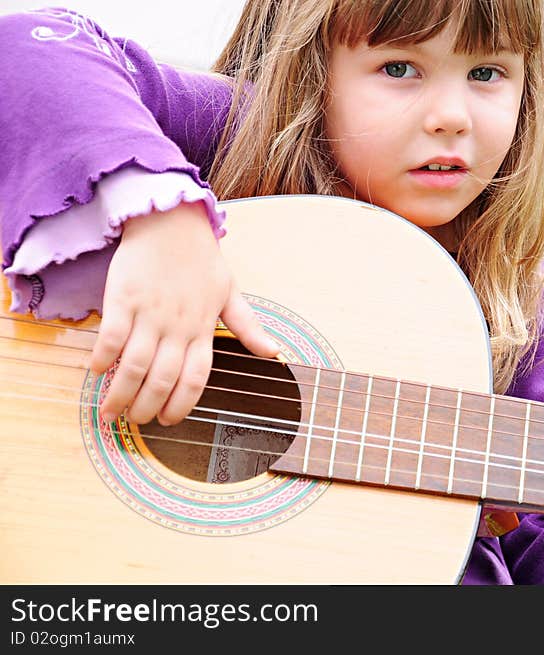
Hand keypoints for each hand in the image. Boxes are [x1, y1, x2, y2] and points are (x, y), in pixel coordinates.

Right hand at [91, 201, 278, 425]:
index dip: (182, 404)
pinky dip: (103, 357)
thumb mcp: (231, 293)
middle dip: (148, 408)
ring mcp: (149, 313)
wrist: (171, 222)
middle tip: (135, 424)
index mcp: (203, 328)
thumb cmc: (201, 259)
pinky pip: (112, 336)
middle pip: (162, 378)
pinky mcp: (123, 298)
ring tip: (110, 414)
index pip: (197, 378)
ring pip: (135, 365)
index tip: (169, 421)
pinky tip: (95, 372)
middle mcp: (177, 326)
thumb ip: (248, 327)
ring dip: (121, 394)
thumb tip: (274, 353)